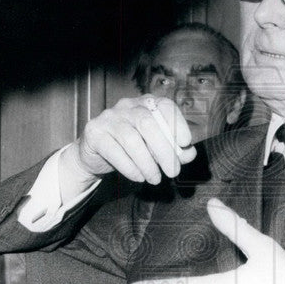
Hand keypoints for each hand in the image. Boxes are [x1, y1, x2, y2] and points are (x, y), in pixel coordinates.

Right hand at [63, 96, 196, 185]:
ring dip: (147, 163)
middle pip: (148, 124)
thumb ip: (174, 149)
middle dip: (164, 150)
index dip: (177, 123)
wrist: (96, 154)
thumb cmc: (131, 148)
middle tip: (173, 172)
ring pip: (131, 139)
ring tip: (155, 179)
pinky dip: (129, 167)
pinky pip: (113, 150)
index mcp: (146, 104)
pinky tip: (139, 177)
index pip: (165, 106)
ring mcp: (109, 117)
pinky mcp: (94, 132)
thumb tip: (189, 153)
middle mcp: (127, 106)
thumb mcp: (155, 147)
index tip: (186, 143)